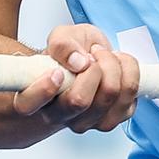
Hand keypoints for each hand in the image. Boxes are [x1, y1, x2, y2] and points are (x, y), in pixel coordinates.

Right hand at [12, 23, 140, 134]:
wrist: (93, 57)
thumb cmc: (72, 51)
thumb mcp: (62, 37)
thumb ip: (62, 45)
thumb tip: (77, 61)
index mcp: (34, 98)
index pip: (29, 105)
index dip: (44, 89)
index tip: (57, 71)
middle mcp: (59, 116)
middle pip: (79, 100)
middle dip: (93, 67)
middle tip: (92, 54)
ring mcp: (87, 122)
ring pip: (109, 95)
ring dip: (114, 66)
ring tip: (105, 57)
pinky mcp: (114, 119)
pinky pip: (129, 95)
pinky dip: (129, 71)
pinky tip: (118, 67)